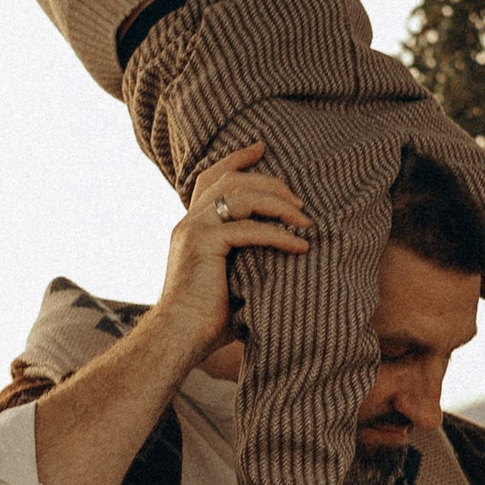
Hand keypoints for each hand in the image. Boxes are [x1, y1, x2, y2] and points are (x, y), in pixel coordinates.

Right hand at [160, 141, 309, 367]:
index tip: (262, 148)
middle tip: (299, 201)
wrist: (179, 336)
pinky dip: (278, 234)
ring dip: (279, 203)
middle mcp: (190, 221)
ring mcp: (194, 229)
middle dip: (271, 183)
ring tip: (305, 220)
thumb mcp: (227, 280)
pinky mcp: (204, 244)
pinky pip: (249, 229)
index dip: (236, 159)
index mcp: (192, 225)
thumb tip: (283, 260)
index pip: (211, 178)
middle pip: (232, 180)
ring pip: (242, 195)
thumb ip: (243, 261)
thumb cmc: (205, 320)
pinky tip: (299, 246)